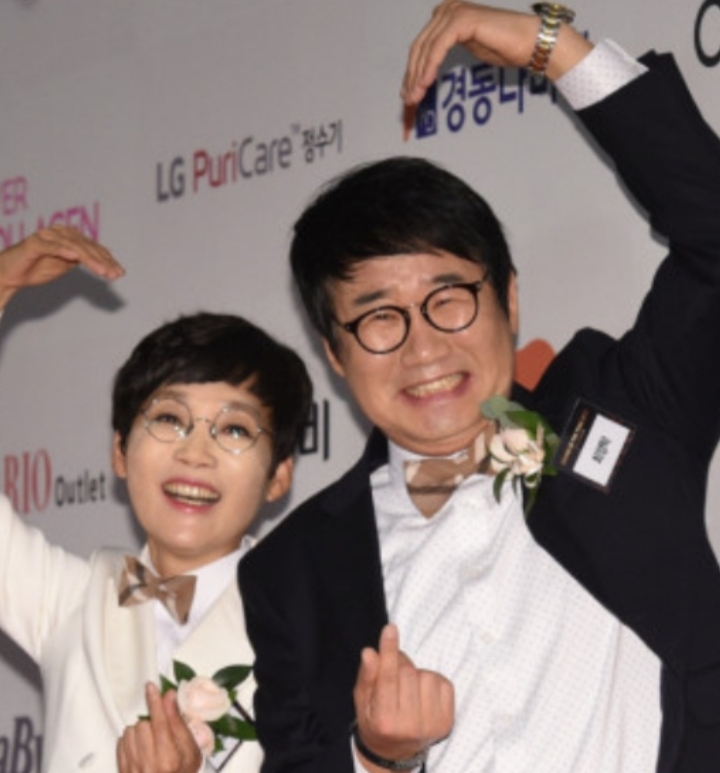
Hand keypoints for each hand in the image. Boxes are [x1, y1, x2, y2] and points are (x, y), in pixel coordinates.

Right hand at [0, 225, 123, 308]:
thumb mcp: (65, 265)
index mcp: (69, 236)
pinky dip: (63, 251)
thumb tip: (106, 264)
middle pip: (86, 247)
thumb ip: (82, 260)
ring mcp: (45, 236)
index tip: (120, 272)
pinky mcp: (32, 243)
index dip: (107, 260)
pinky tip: (75, 258)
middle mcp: (59, 232)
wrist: (9, 274)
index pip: (92, 248)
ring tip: (102, 271)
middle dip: (103, 261)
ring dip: (90, 259)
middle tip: (114, 274)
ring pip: (73, 246)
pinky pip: (50, 246)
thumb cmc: (37, 268)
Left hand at [117, 684, 203, 772]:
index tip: (151, 687)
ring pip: (130, 732)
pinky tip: (140, 748)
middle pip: (143, 725)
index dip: (155, 702)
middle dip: (151, 723)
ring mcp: (134, 769)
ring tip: (150, 741)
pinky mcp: (124, 771)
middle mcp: (150, 765)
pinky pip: (121, 743)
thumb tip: (169, 696)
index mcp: (170, 758)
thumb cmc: (183, 771)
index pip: (160, 723)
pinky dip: (130, 740)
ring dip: (140, 731)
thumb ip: (178, 722)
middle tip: (160, 732)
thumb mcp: (190, 749)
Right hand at [353, 624, 453, 771]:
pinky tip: (422, 694)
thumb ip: (367, 676)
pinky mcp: (447, 721)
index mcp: (385, 721)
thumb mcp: (362, 701)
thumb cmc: (375, 721)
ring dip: (416, 675)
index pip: (388, 678)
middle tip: (393, 670)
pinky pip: (443, 683)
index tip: (390, 628)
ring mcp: (432, 725)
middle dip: (399, 664)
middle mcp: (411, 726)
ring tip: (408, 689)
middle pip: (408, 673)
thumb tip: (370, 652)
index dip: (389, 651)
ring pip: (427, 676)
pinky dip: (431, 681)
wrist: (395, 752)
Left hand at [401, 1, 592, 105]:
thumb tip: (422, 73)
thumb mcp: (467, 51)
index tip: (407, 97)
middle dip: (411, 78)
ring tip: (414, 98)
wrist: (529, 42)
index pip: (421, 47)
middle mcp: (446, 10)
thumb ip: (444, 55)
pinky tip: (425, 83)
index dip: (411, 73)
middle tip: (408, 102)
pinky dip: (429, 67)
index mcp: (445, 16)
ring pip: (426, 48)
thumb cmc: (504, 47)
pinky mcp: (462, 20)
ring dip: (418, 76)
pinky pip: (438, 47)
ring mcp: (453, 12)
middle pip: (419, 48)